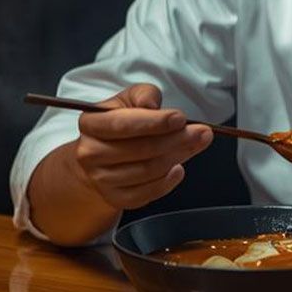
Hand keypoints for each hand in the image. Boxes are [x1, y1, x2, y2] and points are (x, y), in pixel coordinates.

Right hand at [67, 83, 210, 210]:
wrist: (103, 156)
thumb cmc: (121, 123)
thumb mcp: (130, 99)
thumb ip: (143, 94)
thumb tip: (151, 104)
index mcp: (91, 124)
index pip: (122, 124)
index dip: (154, 122)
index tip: (180, 118)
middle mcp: (90, 153)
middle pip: (139, 149)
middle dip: (175, 140)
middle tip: (201, 132)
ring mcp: (101, 178)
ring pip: (146, 171)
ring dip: (176, 157)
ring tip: (194, 145)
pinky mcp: (115, 197)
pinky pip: (146, 193)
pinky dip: (167, 182)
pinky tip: (178, 168)